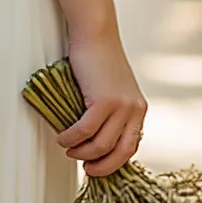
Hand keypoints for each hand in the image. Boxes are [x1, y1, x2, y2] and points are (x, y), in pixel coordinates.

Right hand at [57, 24, 146, 178]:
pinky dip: (70, 138)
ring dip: (81, 152)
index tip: (97, 166)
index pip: (131, 146)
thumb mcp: (113, 90)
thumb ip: (111, 113)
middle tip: (86, 168)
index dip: (114, 162)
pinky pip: (85, 130)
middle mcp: (134, 109)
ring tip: (68, 149)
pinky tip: (62, 137)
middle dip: (102, 166)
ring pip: (101, 145)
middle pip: (120, 153)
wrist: (95, 35)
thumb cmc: (99, 61)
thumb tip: (95, 141)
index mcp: (139, 109)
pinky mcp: (104, 101)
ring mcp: (121, 106)